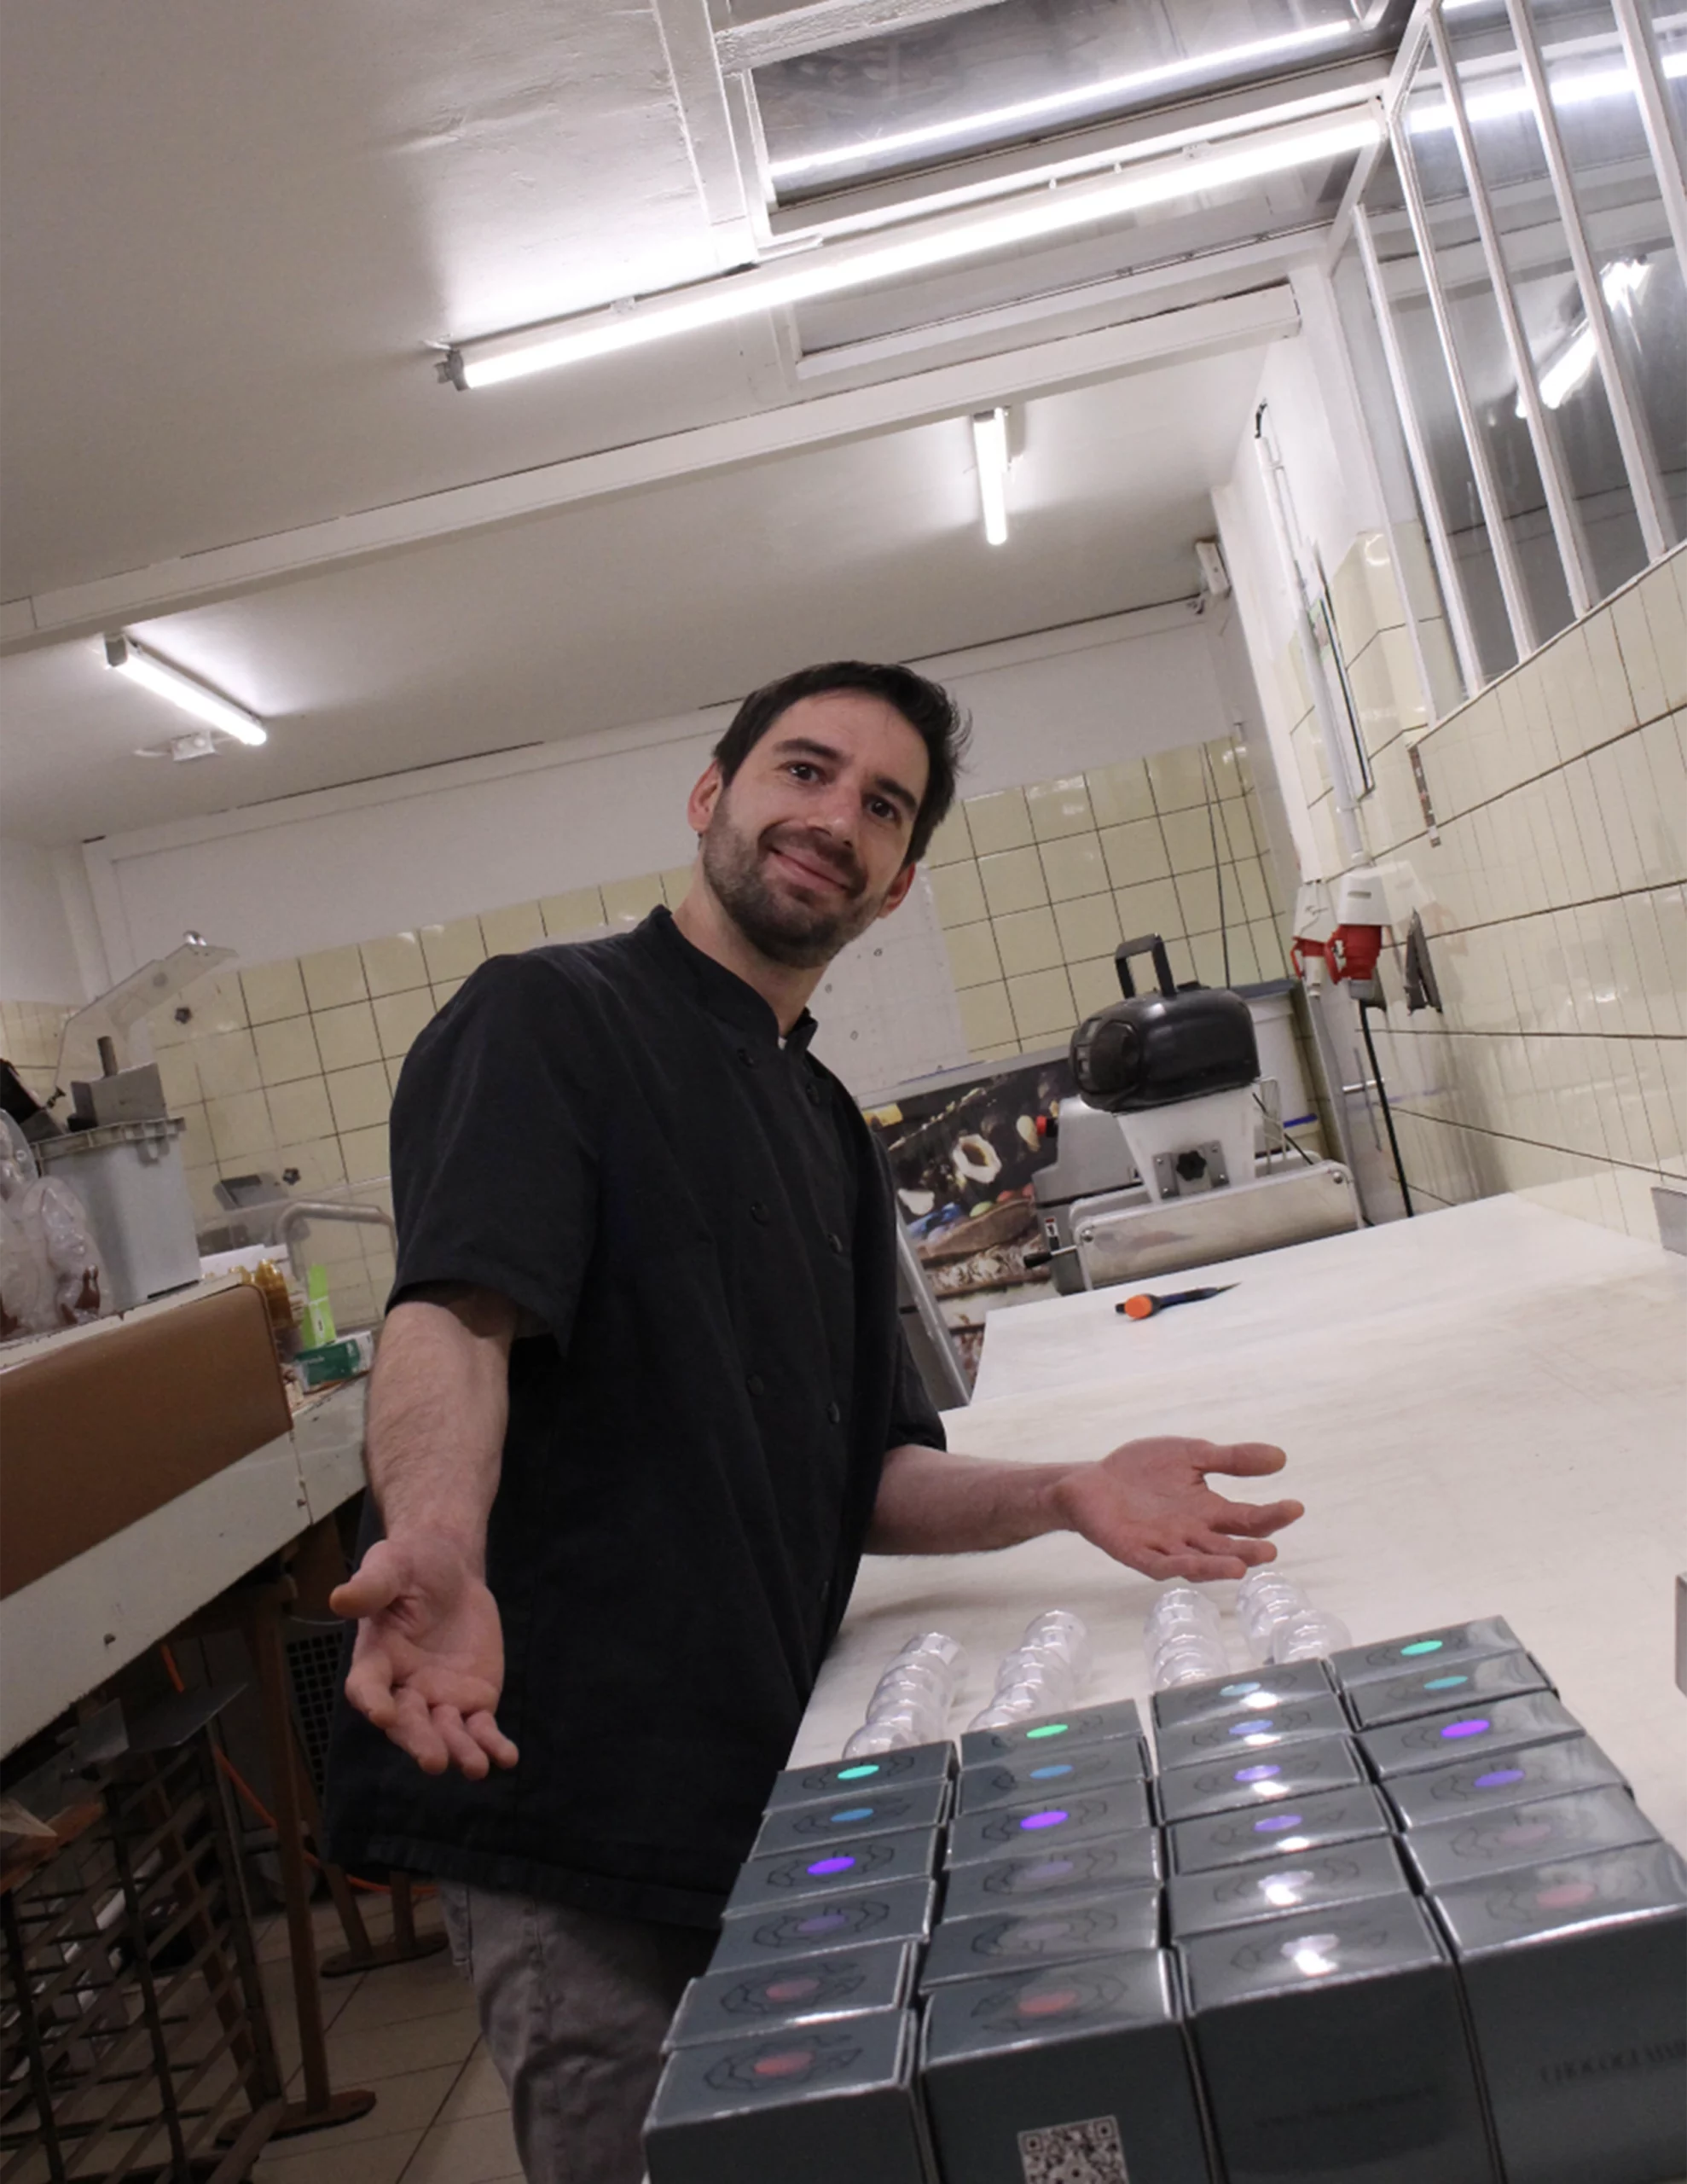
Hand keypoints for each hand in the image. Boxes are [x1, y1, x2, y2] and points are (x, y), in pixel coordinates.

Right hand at [331, 1536, 518, 1778]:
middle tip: (433, 1759)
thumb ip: (371, 1586)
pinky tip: (507, 1758)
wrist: (451, 1571)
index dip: (373, 1701)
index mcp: (376, 1659)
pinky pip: (481, 1729)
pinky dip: (492, 1745)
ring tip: (475, 1767)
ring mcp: (439, 1699)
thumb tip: (339, 1599)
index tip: (382, 1713)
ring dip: (459, 1751)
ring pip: (446, 1733)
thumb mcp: (391, 1565)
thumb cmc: (411, 1566)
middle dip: (420, 1741)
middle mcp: (403, 1688)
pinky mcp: (473, 1700)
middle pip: (408, 1723)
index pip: (368, 1687)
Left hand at [1053, 1436, 1301, 1582]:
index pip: (1247, 1519)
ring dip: (1218, 1565)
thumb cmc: (1142, 1470)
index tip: (1295, 1506)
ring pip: (1198, 1561)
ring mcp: (1166, 1546)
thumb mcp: (1192, 1455)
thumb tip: (1280, 1457)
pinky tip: (1190, 1564)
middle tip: (1271, 1550)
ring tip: (1242, 1565)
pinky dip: (1177, 1565)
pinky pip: (1160, 1564)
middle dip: (1249, 1549)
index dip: (1271, 1516)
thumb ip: (1232, 1459)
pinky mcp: (1137, 1553)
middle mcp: (1192, 1534)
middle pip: (1227, 1546)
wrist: (1091, 1481)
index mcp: (1209, 1511)